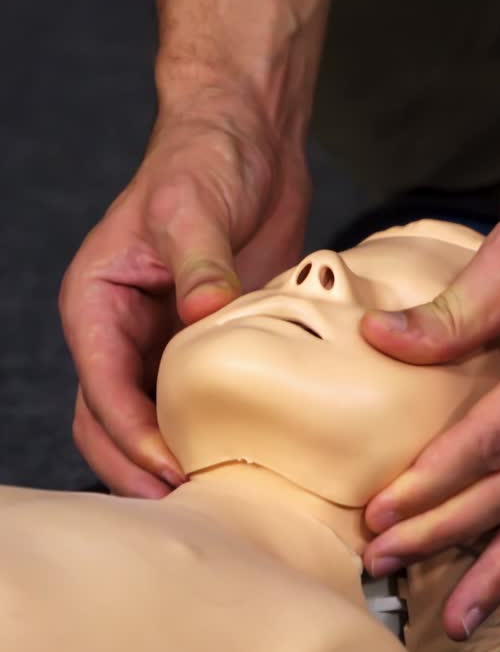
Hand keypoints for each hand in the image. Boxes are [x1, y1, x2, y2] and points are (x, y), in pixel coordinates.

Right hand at [60, 102, 310, 496]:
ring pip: (155, 421)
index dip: (132, 435)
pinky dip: (216, 433)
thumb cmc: (206, 160)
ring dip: (175, 462)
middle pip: (113, 421)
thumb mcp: (195, 205)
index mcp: (97, 302)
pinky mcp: (208, 342)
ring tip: (220, 502)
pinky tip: (250, 461)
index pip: (102, 385)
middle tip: (191, 511)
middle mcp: (122, 330)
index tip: (170, 470)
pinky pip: (203, 401)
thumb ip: (200, 260)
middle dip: (142, 469)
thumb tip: (203, 313)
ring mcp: (164, 340)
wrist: (249, 140)